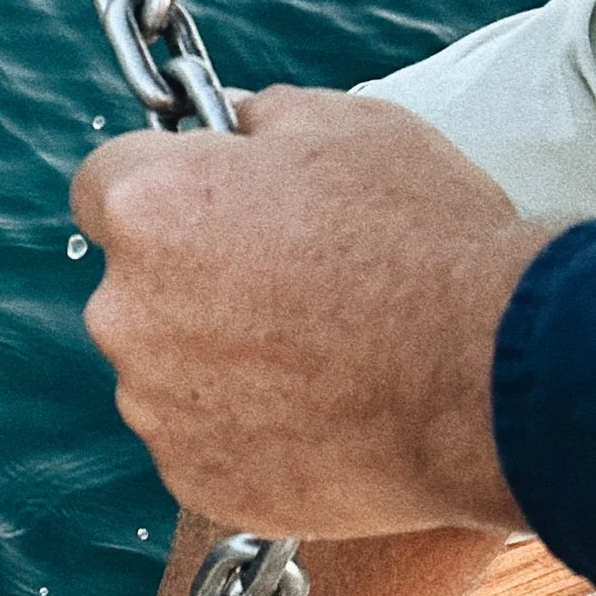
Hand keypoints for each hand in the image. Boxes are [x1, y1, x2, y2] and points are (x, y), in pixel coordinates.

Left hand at [70, 89, 552, 536]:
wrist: (490, 378)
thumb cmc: (426, 237)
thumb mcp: (350, 126)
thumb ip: (262, 118)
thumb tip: (234, 126)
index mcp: (149, 207)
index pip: (105, 183)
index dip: (162, 184)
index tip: (208, 199)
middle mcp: (126, 309)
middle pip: (135, 282)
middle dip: (192, 276)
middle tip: (292, 280)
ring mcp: (155, 404)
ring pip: (165, 367)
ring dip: (218, 356)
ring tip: (325, 351)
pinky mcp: (194, 476)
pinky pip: (202, 438)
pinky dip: (247, 426)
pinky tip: (326, 410)